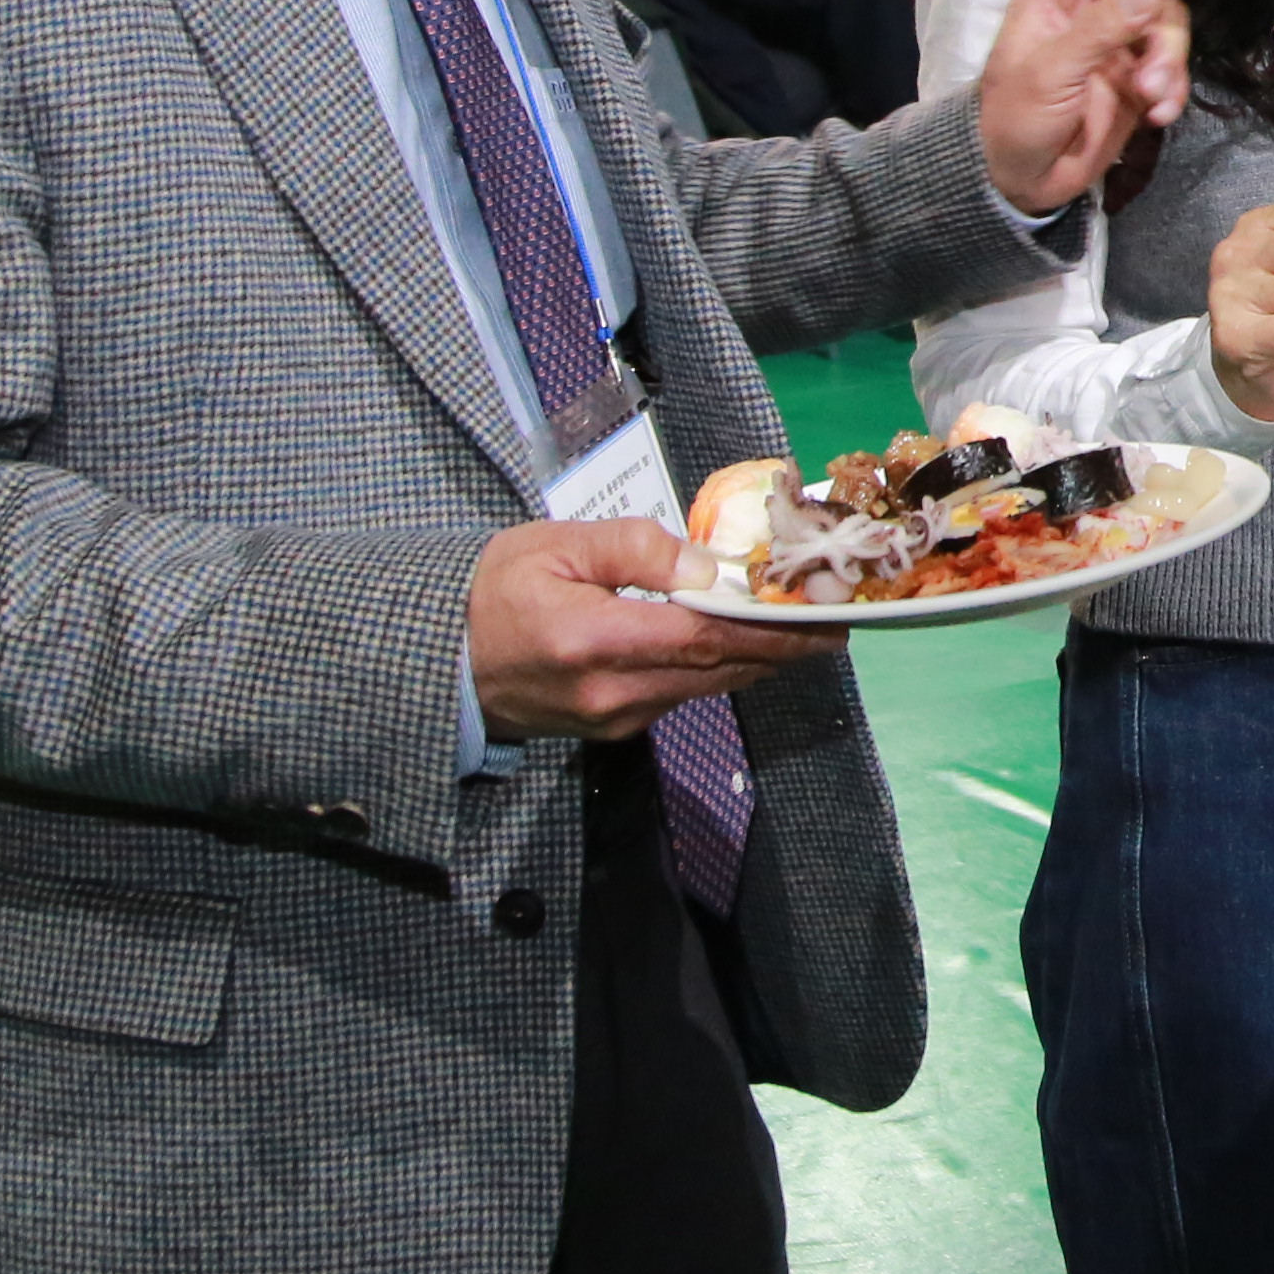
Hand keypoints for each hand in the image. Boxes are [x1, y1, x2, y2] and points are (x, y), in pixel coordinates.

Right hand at [467, 507, 838, 742]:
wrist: (437, 658)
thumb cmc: (494, 590)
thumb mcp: (557, 545)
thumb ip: (635, 549)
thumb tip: (708, 567)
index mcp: (593, 641)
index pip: (703, 638)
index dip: (769, 630)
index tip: (821, 617)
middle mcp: (609, 692)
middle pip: (716, 670)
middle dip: (781, 649)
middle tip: (836, 624)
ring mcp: (611, 718)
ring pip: (704, 689)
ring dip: (757, 662)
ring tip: (806, 633)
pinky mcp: (610, 729)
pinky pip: (679, 698)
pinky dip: (718, 671)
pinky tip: (743, 647)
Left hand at [974, 0, 1208, 213]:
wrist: (1023, 182)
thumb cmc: (1016, 119)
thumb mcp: (1050, 73)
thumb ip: (1101, 30)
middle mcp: (1091, 9)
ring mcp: (1118, 44)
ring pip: (1167, 21)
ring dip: (1169, 55)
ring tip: (1149, 95)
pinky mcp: (1138, 80)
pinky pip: (1172, 67)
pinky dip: (1173, 88)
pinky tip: (1157, 115)